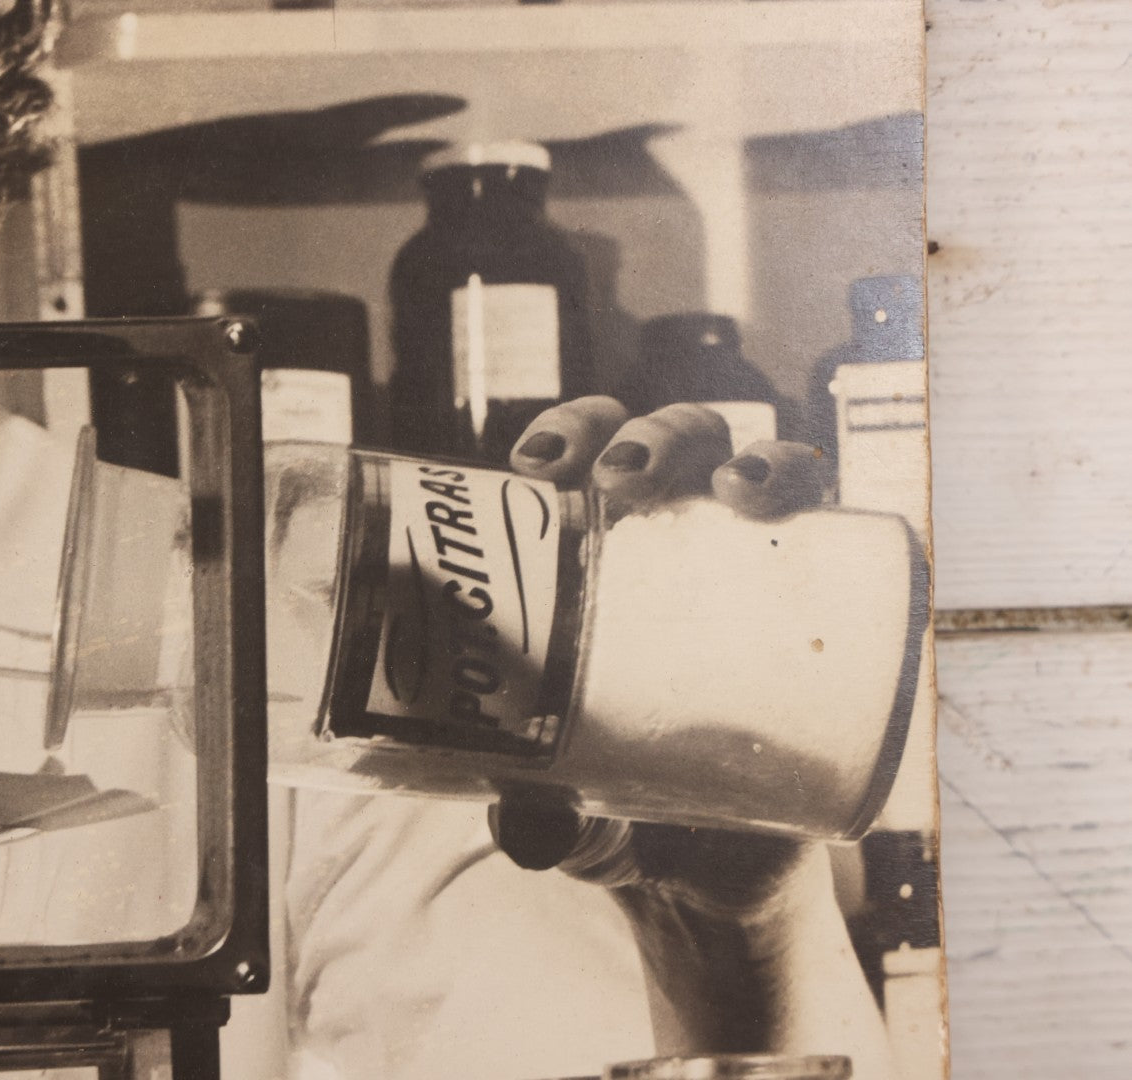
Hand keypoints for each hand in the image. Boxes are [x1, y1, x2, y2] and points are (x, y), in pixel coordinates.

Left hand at [496, 397, 831, 914]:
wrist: (716, 873)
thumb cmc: (616, 805)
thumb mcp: (568, 807)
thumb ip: (542, 819)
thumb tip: (528, 832)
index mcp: (600, 552)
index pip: (584, 456)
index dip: (565, 432)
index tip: (531, 465)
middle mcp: (680, 539)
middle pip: (667, 444)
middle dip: (648, 436)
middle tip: (622, 480)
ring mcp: (756, 565)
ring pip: (759, 464)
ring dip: (751, 453)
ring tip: (733, 487)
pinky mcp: (827, 604)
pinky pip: (835, 524)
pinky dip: (819, 495)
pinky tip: (798, 501)